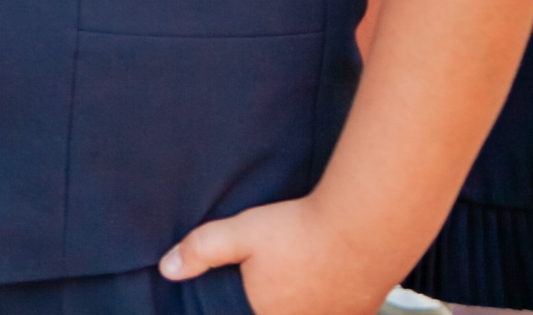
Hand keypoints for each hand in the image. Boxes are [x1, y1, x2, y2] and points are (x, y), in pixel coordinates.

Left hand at [161, 195, 396, 314]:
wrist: (365, 227)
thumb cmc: (300, 231)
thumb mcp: (240, 235)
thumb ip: (201, 251)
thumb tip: (167, 269)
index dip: (237, 307)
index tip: (239, 296)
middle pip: (276, 313)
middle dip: (269, 302)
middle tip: (273, 279)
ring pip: (307, 313)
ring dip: (299, 304)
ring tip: (297, 280)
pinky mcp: (362, 312)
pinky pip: (336, 312)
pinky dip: (326, 304)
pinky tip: (324, 283)